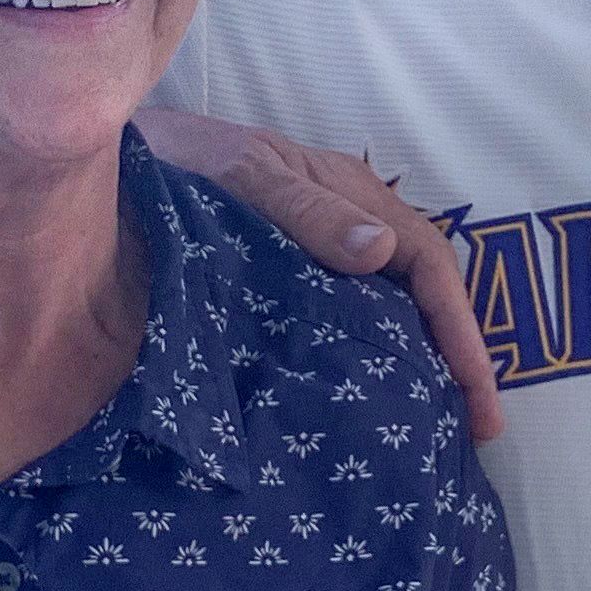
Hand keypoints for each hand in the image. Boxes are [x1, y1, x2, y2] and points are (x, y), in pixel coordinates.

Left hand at [140, 109, 504, 440]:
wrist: (113, 162)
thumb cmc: (180, 163)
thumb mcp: (241, 177)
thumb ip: (304, 212)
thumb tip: (381, 252)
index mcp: (350, 192)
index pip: (428, 262)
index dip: (459, 329)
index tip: (474, 394)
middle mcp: (348, 222)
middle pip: (423, 291)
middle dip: (456, 356)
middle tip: (478, 429)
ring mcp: (320, 252)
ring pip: (391, 309)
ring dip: (421, 361)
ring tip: (437, 425)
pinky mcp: (287, 282)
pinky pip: (347, 320)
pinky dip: (373, 356)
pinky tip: (370, 399)